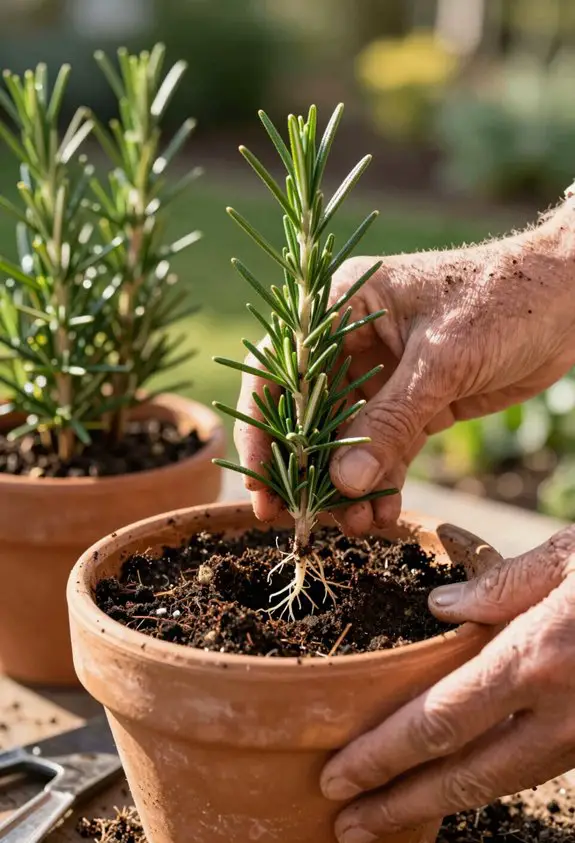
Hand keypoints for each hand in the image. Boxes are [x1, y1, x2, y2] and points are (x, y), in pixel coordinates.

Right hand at [234, 205, 574, 532]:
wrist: (570, 299)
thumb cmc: (505, 299)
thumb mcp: (443, 359)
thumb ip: (391, 420)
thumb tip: (345, 483)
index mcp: (343, 306)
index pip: (281, 370)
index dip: (262, 430)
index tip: (262, 484)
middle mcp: (353, 341)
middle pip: (308, 414)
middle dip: (307, 470)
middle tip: (305, 520)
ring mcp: (383, 375)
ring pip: (347, 440)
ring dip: (347, 486)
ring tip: (357, 525)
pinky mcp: (415, 403)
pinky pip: (386, 449)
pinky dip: (383, 482)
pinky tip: (384, 513)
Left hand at [320, 526, 574, 842]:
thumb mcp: (572, 558)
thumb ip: (503, 584)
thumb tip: (442, 608)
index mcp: (537, 658)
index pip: (440, 720)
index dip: (384, 754)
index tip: (339, 773)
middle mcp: (559, 712)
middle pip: (462, 774)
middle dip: (398, 803)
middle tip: (345, 822)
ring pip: (500, 784)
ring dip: (437, 804)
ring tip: (386, 816)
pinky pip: (533, 769)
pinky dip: (486, 784)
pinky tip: (457, 784)